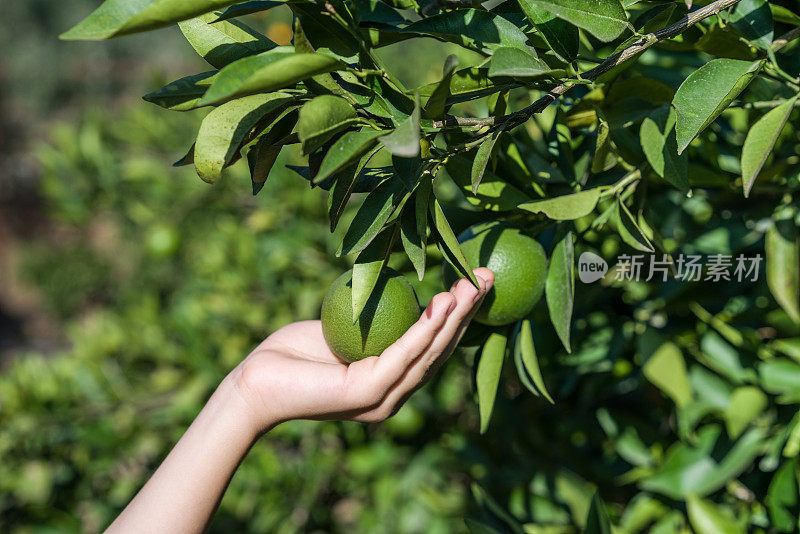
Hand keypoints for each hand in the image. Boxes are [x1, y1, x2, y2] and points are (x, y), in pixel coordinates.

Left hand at [231, 268, 494, 431]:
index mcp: (392, 381)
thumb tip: (397, 286)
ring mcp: (383, 398)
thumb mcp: (343, 329)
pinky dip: (425, 327)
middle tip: (487, 277)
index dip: (460, 316)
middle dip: (468, 312)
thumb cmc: (293, 353)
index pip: (435, 347)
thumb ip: (373, 319)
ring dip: (455, 316)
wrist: (254, 383)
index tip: (476, 282)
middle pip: (442, 349)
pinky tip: (442, 302)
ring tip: (473, 284)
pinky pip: (404, 354)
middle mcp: (394, 394)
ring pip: (429, 352)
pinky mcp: (368, 393)